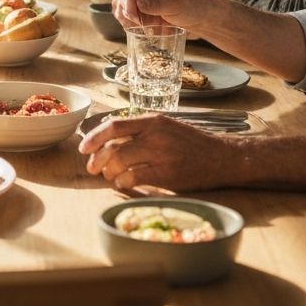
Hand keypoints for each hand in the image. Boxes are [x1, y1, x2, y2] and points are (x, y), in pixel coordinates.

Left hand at [79, 113, 238, 191]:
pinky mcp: (167, 175)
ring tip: (110, 176)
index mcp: (153, 121)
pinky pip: (134, 179)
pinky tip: (123, 184)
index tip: (83, 147)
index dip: (94, 137)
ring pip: (121, 163)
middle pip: (113, 147)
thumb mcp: (166, 127)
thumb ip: (141, 131)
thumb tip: (110, 137)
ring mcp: (161, 155)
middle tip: (93, 167)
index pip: (114, 126)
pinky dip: (122, 183)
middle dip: (97, 159)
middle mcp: (155, 136)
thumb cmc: (191, 143)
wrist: (222, 157)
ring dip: (109, 172)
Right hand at [113, 0, 209, 31]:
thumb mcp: (176, 4)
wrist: (201, 18)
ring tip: (140, 27)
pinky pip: (127, 15)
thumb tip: (137, 3)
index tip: (132, 15)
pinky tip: (143, 29)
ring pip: (121, 5)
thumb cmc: (193, 6)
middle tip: (137, 23)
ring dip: (126, 17)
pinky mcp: (141, 9)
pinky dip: (131, 23)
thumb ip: (156, 4)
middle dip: (126, 9)